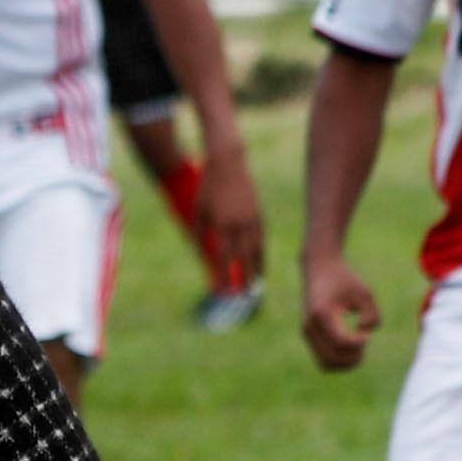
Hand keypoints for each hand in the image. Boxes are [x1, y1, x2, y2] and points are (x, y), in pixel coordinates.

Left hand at [194, 149, 269, 295]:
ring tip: (256, 285)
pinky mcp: (259, 214)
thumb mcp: (199, 212)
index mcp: (222, 225)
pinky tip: (261, 263)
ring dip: (257, 269)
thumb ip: (201, 236)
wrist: (228, 163)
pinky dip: (262, 253)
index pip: (224, 258)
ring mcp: (252, 219)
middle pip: (244, 258)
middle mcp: (239, 224)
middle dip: (245, 279)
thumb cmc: (208, 188)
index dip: (224, 277)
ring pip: (257, 250)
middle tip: (245, 297)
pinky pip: (262, 239)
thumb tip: (205, 259)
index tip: (224, 293)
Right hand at [299, 246, 383, 372]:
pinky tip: (351, 345)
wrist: (319, 268)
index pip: (341, 342)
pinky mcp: (309, 336)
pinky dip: (340, 359)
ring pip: (326, 364)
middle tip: (364, 339)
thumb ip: (372, 316)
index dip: (359, 343)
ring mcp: (307, 333)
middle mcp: (310, 326)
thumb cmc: (345, 279)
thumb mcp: (365, 292)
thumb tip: (363, 336)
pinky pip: (324, 359)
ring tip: (359, 346)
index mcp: (322, 313)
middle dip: (354, 356)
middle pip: (333, 358)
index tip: (367, 333)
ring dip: (346, 362)